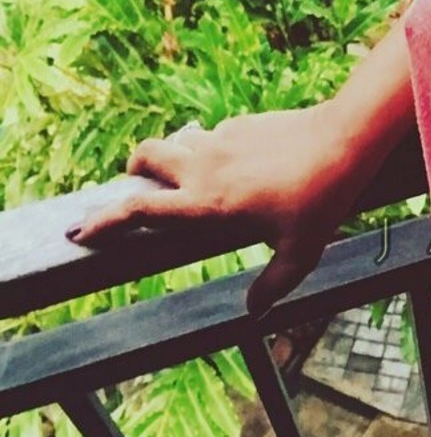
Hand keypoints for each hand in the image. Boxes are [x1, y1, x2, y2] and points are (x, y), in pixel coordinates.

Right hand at [67, 104, 377, 318]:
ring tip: (191, 177)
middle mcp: (204, 169)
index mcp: (207, 205)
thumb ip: (273, 284)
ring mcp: (220, 141)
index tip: (80, 230)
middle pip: (144, 158)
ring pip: (176, 140)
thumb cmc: (322, 200)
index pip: (139, 210)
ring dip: (172, 156)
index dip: (104, 220)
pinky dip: (210, 149)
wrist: (343, 140)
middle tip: (140, 189)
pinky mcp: (240, 124)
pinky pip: (212, 135)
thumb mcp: (301, 253)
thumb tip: (254, 313)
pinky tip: (241, 165)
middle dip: (133, 172)